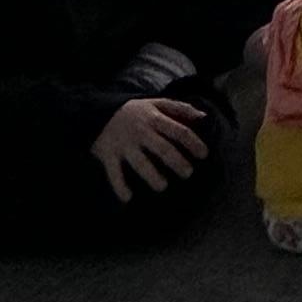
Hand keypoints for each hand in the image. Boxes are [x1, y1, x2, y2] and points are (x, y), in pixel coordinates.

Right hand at [91, 96, 209, 202]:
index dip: (193, 143)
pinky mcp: (109, 155)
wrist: (97, 110)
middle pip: (163, 149)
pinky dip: (119, 185)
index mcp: (155, 119)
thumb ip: (181, 109)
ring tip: (163, 186)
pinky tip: (128, 198)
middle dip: (177, 162)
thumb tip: (204, 117)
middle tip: (188, 173)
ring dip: (152, 175)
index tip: (203, 155)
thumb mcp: (157, 103)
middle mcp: (141, 132)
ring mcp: (125, 145)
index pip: (179, 131)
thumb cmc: (135, 110)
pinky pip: (114, 172)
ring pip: (140, 162)